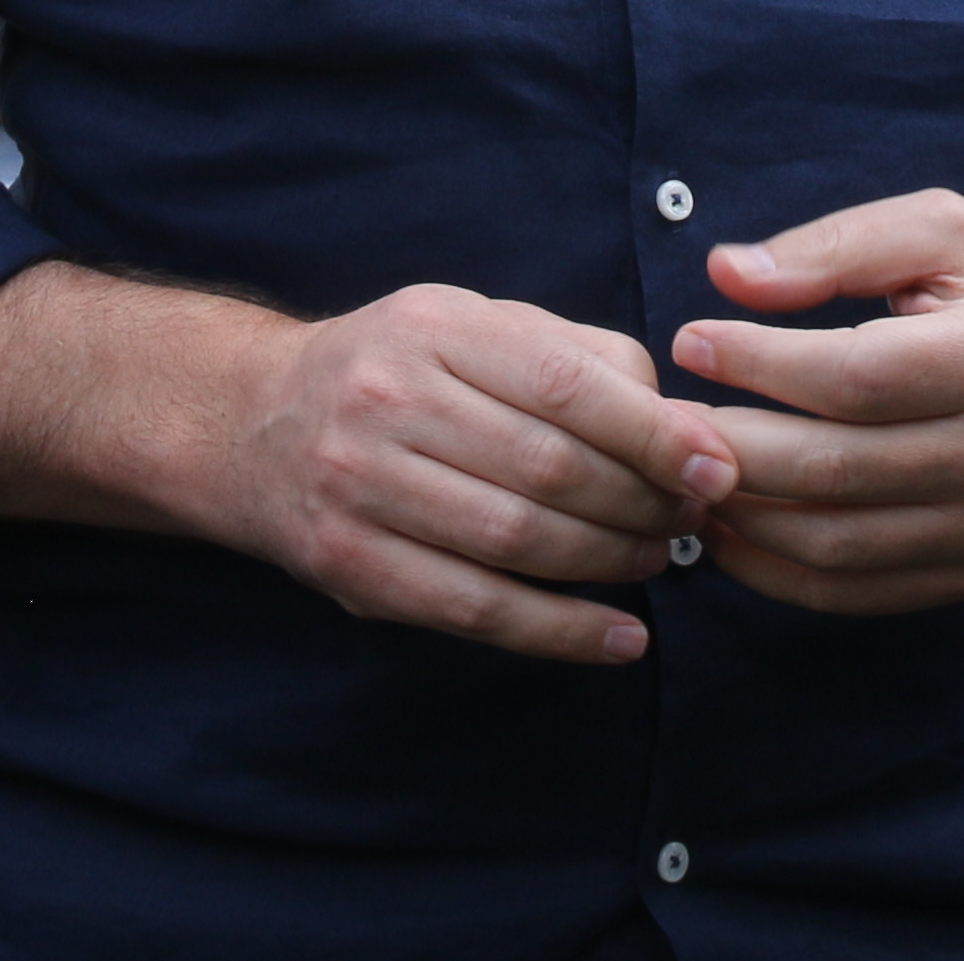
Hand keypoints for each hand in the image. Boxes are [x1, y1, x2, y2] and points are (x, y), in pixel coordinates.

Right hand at [199, 284, 736, 666]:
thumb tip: (681, 428)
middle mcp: (387, 401)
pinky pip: (475, 611)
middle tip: (689, 521)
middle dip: (641, 504)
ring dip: (610, 564)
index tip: (717, 469)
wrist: (247, 422)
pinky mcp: (350, 566)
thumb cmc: (394, 371)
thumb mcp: (469, 325)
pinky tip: (620, 638)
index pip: (565, 384)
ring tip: (656, 560)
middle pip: (549, 469)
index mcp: (433, 328)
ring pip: (518, 542)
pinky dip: (560, 632)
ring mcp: (360, 487)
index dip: (654, 434)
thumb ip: (572, 357)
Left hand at [671, 191, 963, 616]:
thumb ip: (833, 245)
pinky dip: (772, 571)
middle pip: (832, 469)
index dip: (758, 363)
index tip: (690, 340)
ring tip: (680, 471)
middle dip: (727, 446)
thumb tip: (728, 275)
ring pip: (832, 543)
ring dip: (738, 515)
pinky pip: (852, 590)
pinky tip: (724, 526)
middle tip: (661, 418)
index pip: (853, 376)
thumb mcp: (937, 232)